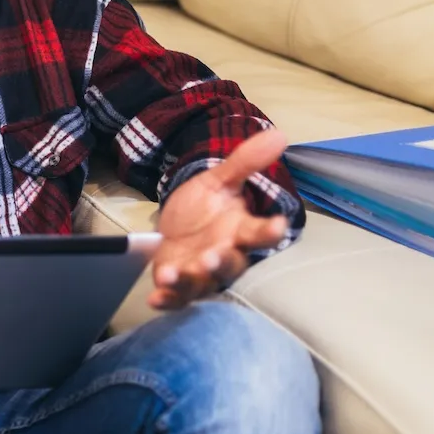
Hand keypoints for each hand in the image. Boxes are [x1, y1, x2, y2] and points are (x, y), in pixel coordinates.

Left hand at [150, 128, 291, 309]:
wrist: (177, 224)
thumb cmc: (205, 207)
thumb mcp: (219, 180)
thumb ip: (245, 162)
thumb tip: (278, 134)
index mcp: (240, 230)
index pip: (261, 232)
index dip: (269, 230)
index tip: (277, 225)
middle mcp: (225, 255)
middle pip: (230, 264)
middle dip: (222, 262)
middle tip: (212, 255)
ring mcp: (201, 273)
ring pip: (202, 283)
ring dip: (190, 280)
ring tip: (175, 273)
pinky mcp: (178, 284)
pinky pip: (175, 297)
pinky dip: (167, 299)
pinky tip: (155, 298)